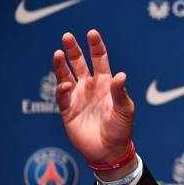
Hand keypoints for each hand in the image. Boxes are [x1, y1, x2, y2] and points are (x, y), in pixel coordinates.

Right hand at [53, 30, 134, 176]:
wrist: (109, 151)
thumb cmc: (121, 129)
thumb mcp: (125, 110)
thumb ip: (120, 93)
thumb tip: (120, 75)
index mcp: (106, 84)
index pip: (100, 60)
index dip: (96, 47)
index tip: (92, 33)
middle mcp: (90, 87)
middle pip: (79, 63)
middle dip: (74, 50)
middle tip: (67, 36)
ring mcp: (78, 97)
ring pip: (66, 76)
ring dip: (61, 65)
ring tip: (58, 53)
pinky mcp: (68, 110)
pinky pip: (62, 96)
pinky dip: (62, 89)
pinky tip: (66, 85)